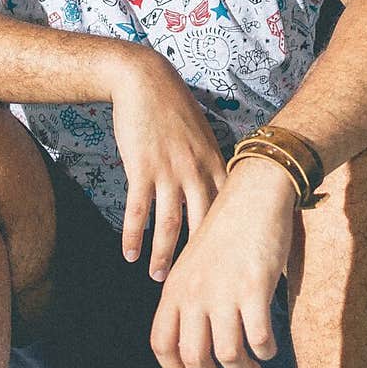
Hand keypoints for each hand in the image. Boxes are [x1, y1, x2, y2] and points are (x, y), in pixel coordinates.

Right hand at [108, 47, 227, 280]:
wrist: (145, 79)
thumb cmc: (174, 108)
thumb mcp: (203, 135)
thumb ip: (212, 165)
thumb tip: (223, 194)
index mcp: (215, 163)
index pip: (230, 212)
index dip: (235, 241)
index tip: (239, 267)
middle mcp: (197, 170)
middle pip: (203, 226)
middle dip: (200, 260)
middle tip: (199, 288)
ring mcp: (170, 169)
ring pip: (170, 224)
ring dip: (163, 255)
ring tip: (158, 278)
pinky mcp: (142, 167)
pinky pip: (139, 210)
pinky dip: (133, 235)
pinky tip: (128, 254)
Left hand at [150, 156, 297, 367]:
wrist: (252, 195)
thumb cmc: (227, 230)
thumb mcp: (194, 263)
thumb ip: (189, 297)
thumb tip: (196, 342)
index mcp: (174, 287)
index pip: (161, 345)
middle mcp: (193, 292)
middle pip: (193, 359)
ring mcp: (223, 291)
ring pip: (228, 356)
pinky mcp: (254, 288)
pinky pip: (258, 340)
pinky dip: (265, 352)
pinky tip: (269, 348)